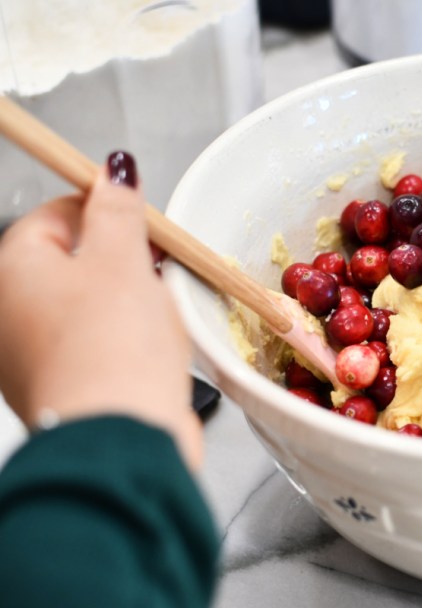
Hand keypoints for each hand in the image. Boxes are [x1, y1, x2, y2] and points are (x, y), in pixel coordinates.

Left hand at [0, 152, 202, 469]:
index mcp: (12, 268)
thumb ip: (117, 209)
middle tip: (158, 272)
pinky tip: (150, 352)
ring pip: (91, 304)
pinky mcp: (62, 385)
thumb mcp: (122, 258)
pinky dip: (126, 341)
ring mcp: (32, 353)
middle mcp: (9, 310)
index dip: (106, 209)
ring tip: (158, 320)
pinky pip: (98, 344)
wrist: (122, 433)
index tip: (143, 219)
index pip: (58, 213)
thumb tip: (112, 170)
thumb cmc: (113, 346)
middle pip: (75, 261)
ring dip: (130, 303)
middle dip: (124, 262)